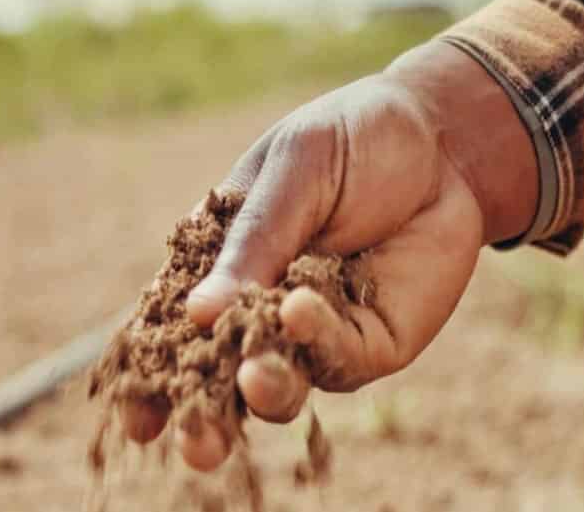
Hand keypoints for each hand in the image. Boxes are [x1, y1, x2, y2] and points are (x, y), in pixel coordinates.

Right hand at [118, 43, 534, 470]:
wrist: (446, 140)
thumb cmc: (352, 142)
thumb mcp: (293, 172)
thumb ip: (252, 242)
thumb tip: (197, 314)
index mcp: (216, 266)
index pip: (171, 331)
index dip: (152, 376)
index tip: (138, 418)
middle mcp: (256, 312)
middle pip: (219, 379)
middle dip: (206, 418)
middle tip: (197, 442)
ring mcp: (311, 335)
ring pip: (279, 386)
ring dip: (263, 392)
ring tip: (256, 378)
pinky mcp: (366, 345)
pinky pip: (337, 358)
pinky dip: (315, 339)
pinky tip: (301, 310)